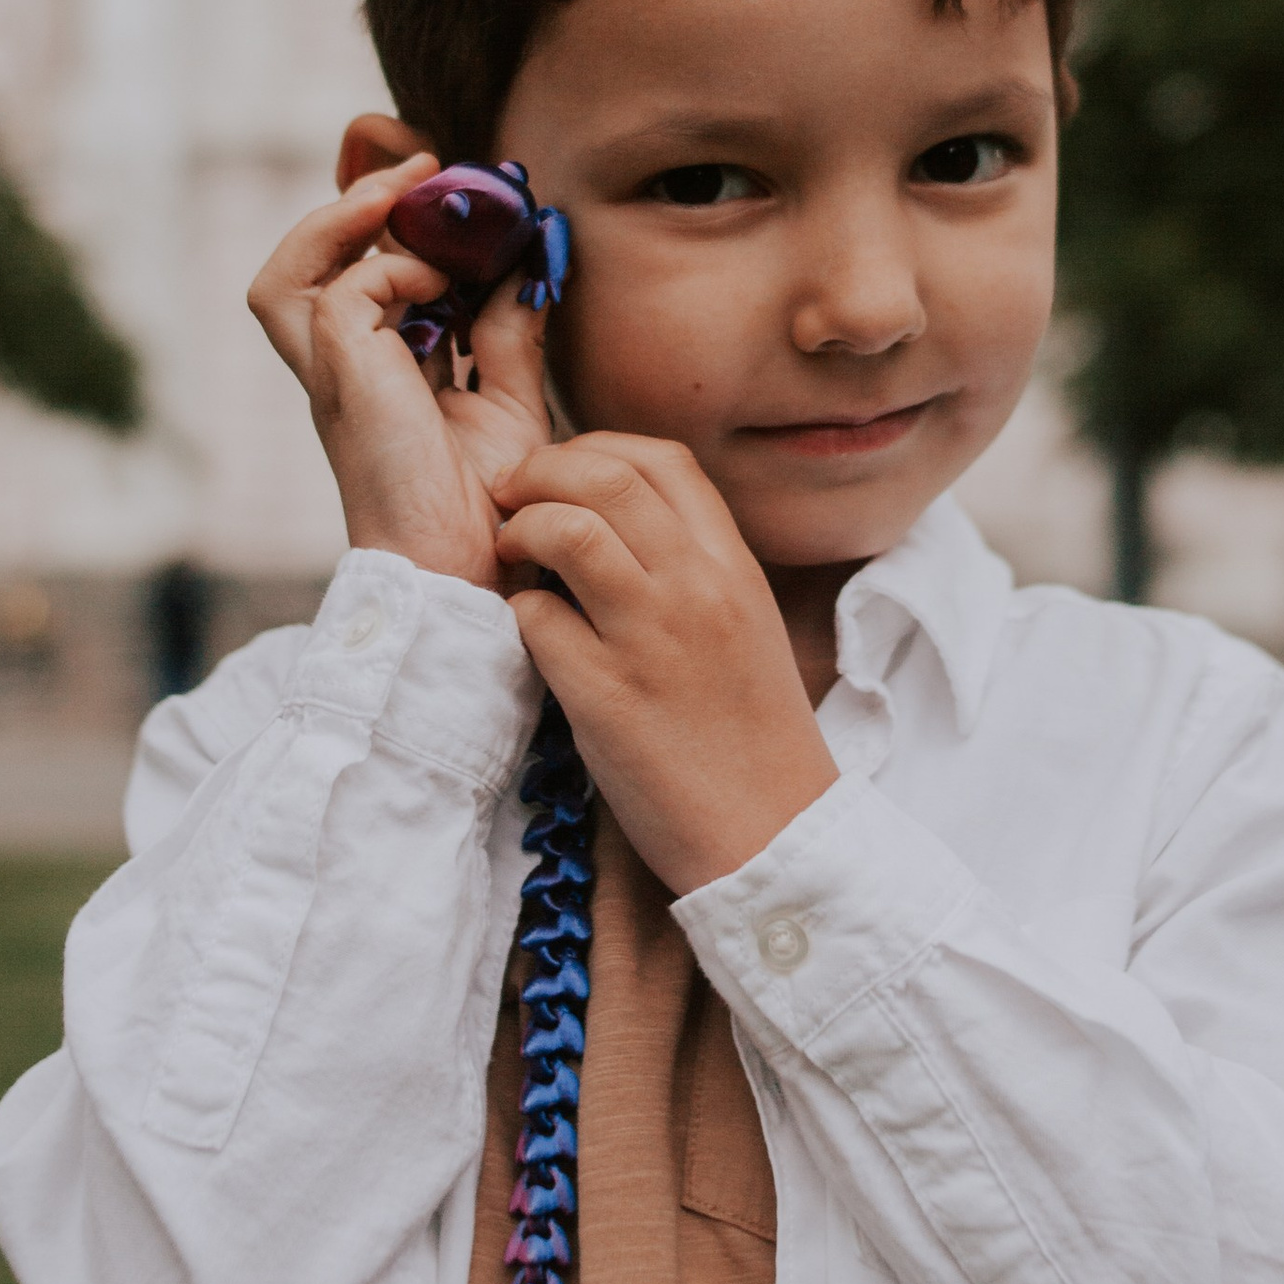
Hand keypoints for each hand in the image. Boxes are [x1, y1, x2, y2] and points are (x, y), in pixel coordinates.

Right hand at [247, 159, 554, 590]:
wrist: (474, 567)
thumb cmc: (490, 506)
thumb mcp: (509, 400)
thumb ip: (510, 332)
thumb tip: (525, 264)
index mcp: (373, 375)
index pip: (349, 280)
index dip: (379, 223)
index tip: (441, 179)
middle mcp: (341, 372)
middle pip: (295, 271)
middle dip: (350, 203)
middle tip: (424, 163)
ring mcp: (333, 376)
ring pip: (285, 276)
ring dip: (343, 221)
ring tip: (405, 190)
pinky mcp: (343, 375)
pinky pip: (348, 290)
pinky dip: (396, 268)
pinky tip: (446, 283)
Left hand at [492, 435, 837, 891]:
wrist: (773, 836)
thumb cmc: (751, 737)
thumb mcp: (745, 626)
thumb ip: (693, 567)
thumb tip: (613, 519)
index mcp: (735, 567)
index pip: (663, 460)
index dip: (597, 448)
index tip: (564, 472)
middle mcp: (698, 589)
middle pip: (605, 476)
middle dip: (540, 471)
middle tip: (511, 498)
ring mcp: (652, 641)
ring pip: (567, 531)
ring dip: (521, 530)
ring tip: (509, 552)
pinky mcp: (607, 698)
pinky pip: (536, 620)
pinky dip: (517, 614)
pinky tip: (526, 633)